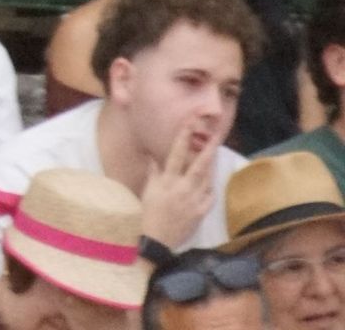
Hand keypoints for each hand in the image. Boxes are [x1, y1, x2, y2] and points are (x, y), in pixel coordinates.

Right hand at [140, 122, 218, 248]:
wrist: (156, 240)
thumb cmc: (147, 214)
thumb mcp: (147, 191)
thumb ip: (153, 173)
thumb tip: (154, 157)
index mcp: (167, 181)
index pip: (176, 153)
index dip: (183, 136)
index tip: (190, 122)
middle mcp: (183, 188)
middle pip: (199, 164)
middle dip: (208, 148)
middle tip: (216, 135)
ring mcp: (194, 201)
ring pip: (207, 178)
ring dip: (212, 164)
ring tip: (215, 152)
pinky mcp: (201, 212)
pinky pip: (210, 196)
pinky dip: (210, 187)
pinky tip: (210, 182)